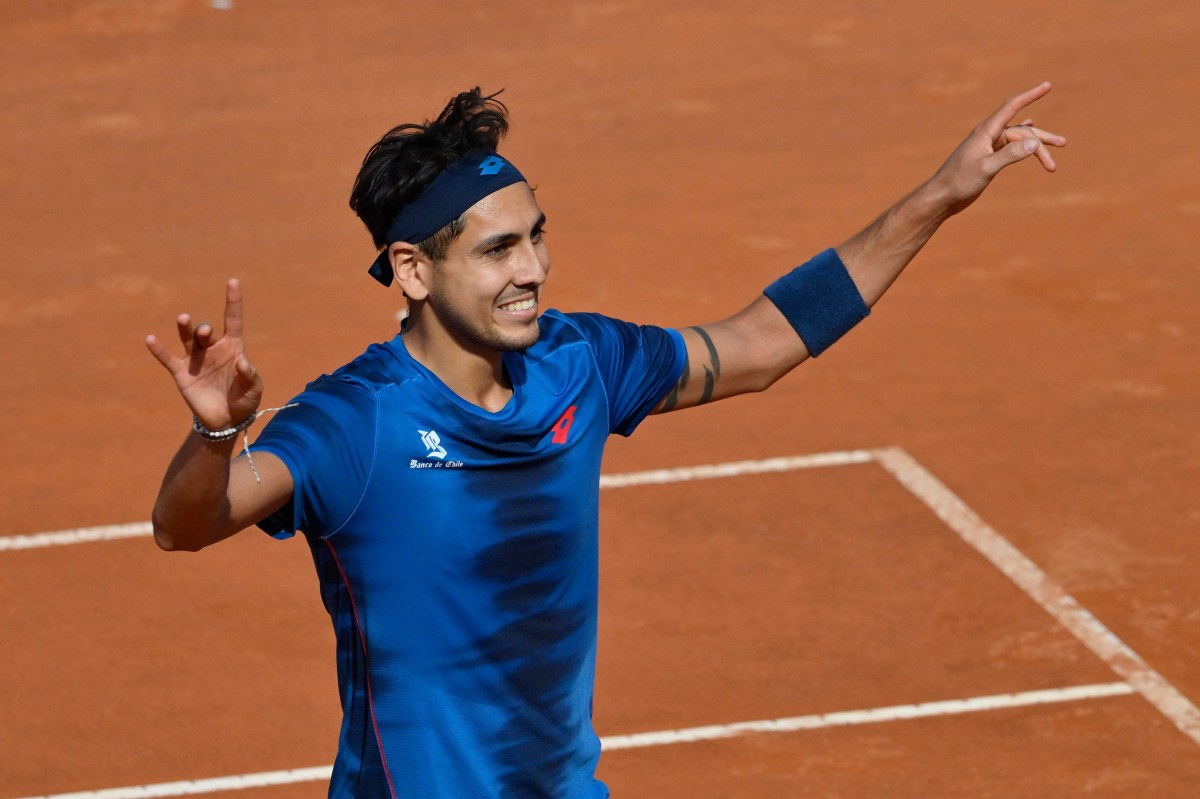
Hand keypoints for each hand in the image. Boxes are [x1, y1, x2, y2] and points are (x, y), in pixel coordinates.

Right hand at [145, 279, 263, 430]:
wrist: (226, 420)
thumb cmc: (244, 400)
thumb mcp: (254, 389)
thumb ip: (251, 376)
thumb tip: (241, 362)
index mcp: (233, 347)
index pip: (233, 319)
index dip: (233, 301)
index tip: (233, 282)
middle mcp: (212, 348)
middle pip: (206, 331)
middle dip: (204, 328)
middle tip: (206, 332)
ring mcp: (196, 359)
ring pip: (187, 338)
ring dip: (185, 328)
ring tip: (184, 319)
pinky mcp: (182, 373)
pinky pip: (167, 358)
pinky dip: (159, 350)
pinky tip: (150, 339)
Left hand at [927, 82, 1066, 216]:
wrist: (942, 197)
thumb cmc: (959, 182)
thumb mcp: (986, 168)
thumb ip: (1010, 155)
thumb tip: (1034, 143)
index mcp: (986, 131)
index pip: (1012, 107)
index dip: (1031, 95)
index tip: (1048, 85)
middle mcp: (988, 135)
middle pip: (1023, 131)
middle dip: (1042, 141)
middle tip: (1060, 151)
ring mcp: (989, 146)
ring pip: (1019, 142)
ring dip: (1036, 150)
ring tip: (1052, 164)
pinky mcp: (988, 158)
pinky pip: (1011, 146)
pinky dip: (1023, 143)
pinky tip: (1030, 138)